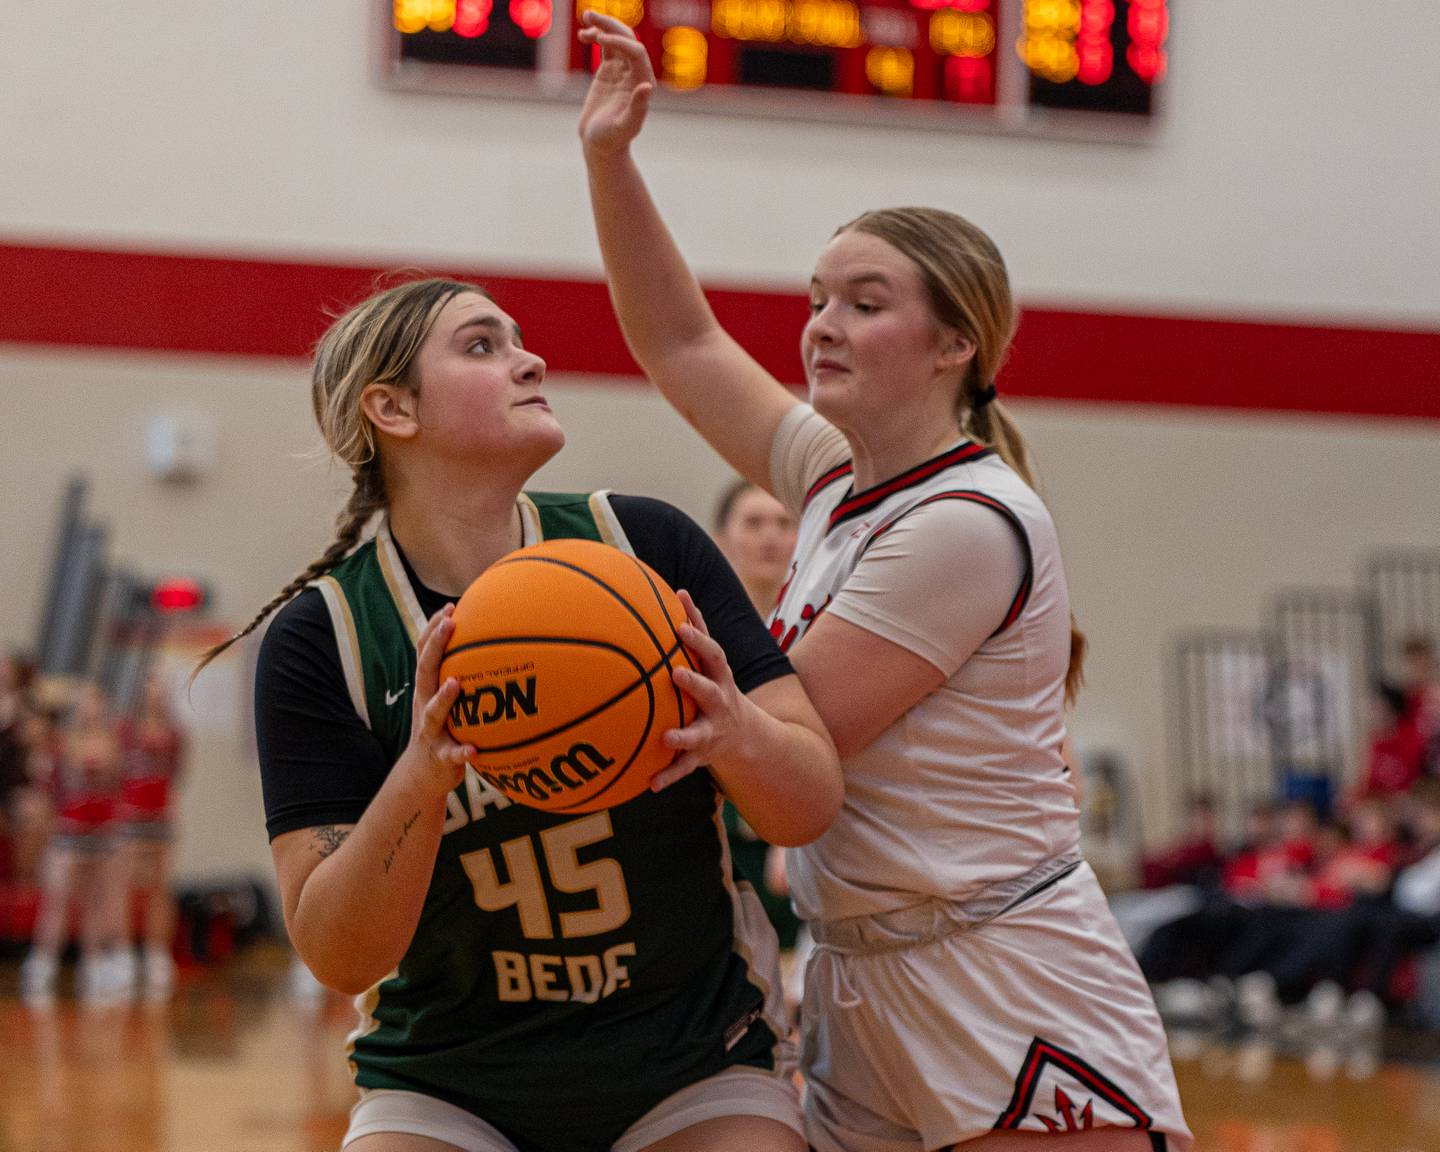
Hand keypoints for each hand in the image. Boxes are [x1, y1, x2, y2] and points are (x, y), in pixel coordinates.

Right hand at [404, 605, 474, 796]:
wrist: (423, 775)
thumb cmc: (443, 729)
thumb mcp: (447, 700)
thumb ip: (462, 675)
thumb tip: (495, 646)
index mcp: (428, 689)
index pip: (425, 653)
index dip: (433, 628)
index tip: (450, 607)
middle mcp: (425, 704)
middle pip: (425, 671)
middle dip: (435, 646)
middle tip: (449, 624)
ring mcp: (430, 731)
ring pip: (433, 712)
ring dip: (443, 698)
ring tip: (455, 683)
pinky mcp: (441, 756)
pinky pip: (451, 754)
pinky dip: (461, 752)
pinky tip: (473, 750)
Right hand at [577, 11, 654, 157]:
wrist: (601, 145)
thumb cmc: (613, 140)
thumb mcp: (625, 126)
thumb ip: (637, 108)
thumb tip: (647, 87)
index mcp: (643, 83)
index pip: (636, 52)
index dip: (620, 42)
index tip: (600, 39)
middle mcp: (636, 73)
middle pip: (628, 39)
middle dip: (611, 26)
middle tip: (590, 16)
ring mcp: (623, 70)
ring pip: (617, 39)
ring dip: (603, 26)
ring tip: (586, 18)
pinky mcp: (610, 70)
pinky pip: (606, 46)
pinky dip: (596, 36)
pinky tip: (583, 34)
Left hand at [651, 590, 763, 791]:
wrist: (745, 736)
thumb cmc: (717, 687)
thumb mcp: (713, 663)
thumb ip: (696, 632)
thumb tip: (678, 589)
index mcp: (720, 678)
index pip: (713, 654)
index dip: (699, 638)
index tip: (680, 624)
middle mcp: (720, 703)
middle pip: (711, 690)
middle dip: (695, 683)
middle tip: (675, 673)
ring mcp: (713, 730)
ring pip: (699, 733)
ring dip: (684, 735)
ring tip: (666, 737)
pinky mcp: (703, 755)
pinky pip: (684, 767)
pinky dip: (668, 776)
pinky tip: (650, 785)